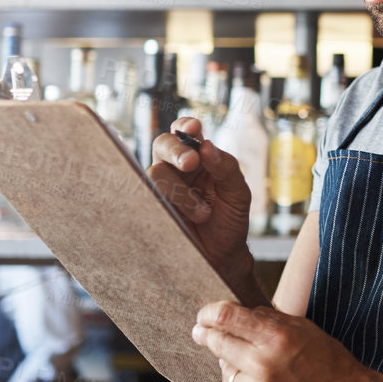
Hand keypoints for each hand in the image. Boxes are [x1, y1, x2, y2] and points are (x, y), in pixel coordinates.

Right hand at [148, 115, 251, 280]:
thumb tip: (206, 146)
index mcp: (198, 157)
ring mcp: (161, 188)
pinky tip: (179, 218)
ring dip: (180, 192)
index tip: (194, 127)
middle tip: (191, 163)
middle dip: (176, 151)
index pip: (185, 132)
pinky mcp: (150, 208)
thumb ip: (226, 167)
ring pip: (155, 173)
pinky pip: (145, 198)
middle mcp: (176, 168)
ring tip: (204, 214)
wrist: (221, 256)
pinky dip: (164, 205)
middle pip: (162, 144)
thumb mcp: (238, 193)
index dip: (184, 125)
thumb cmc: (230, 220)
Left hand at [192, 302, 382, 381]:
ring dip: (233, 366)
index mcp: (277, 339)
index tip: (204, 315)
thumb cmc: (332, 365)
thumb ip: (271, 320)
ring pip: (225, 374)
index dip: (209, 313)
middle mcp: (262, 366)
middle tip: (202, 332)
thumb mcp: (307, 330)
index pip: (226, 318)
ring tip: (256, 366)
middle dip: (208, 336)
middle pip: (217, 344)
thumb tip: (241, 314)